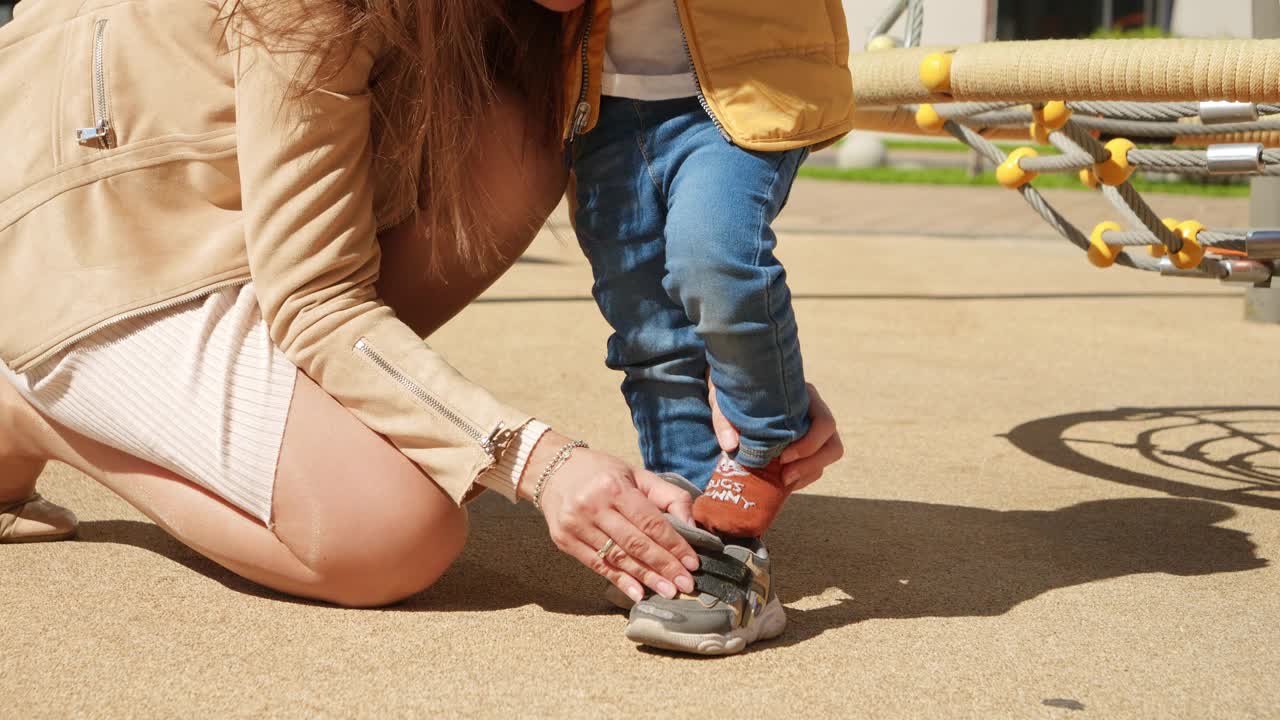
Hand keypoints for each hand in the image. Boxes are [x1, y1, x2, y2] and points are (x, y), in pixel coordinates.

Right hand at [525, 435, 698, 603]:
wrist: (551, 470)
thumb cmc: (601, 472)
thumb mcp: (636, 474)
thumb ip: (668, 496)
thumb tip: (692, 525)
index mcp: (615, 486)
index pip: (650, 521)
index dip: (674, 544)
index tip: (692, 563)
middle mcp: (594, 506)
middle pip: (635, 543)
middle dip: (664, 566)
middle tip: (685, 584)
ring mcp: (576, 525)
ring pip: (617, 558)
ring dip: (645, 577)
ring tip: (668, 591)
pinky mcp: (565, 540)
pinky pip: (597, 565)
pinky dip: (619, 580)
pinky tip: (638, 593)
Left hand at [709, 378, 843, 490]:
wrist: (737, 394)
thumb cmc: (736, 394)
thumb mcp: (726, 401)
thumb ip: (724, 420)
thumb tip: (730, 446)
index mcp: (804, 397)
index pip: (824, 423)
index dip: (809, 445)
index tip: (781, 457)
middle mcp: (815, 413)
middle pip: (832, 444)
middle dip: (810, 464)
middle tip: (784, 475)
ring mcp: (813, 430)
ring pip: (827, 456)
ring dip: (808, 473)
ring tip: (782, 481)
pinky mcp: (806, 445)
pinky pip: (815, 466)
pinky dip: (801, 477)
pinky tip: (780, 482)